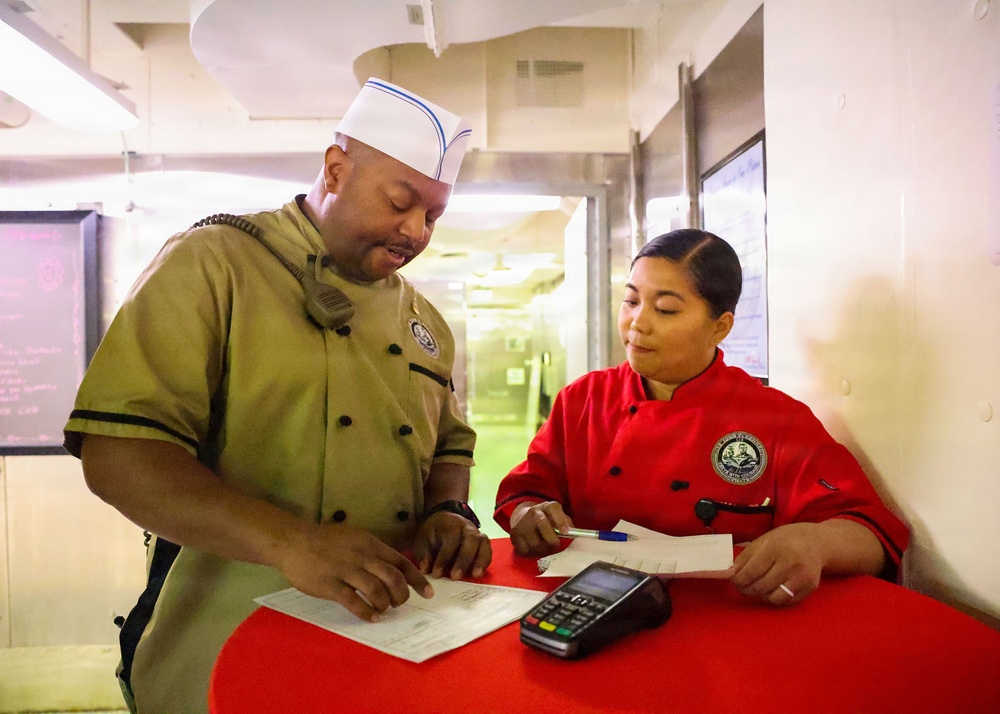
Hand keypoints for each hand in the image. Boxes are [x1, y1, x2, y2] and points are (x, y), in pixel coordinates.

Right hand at [278, 523, 431, 622]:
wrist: (293, 541)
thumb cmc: (324, 541)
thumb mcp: (354, 538)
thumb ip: (372, 552)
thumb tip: (392, 569)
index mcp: (370, 544)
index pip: (401, 563)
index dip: (417, 579)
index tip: (428, 593)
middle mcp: (362, 556)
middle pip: (393, 578)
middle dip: (402, 595)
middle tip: (399, 604)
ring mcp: (346, 571)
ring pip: (377, 591)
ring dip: (385, 604)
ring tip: (383, 610)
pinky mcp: (331, 585)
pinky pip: (354, 602)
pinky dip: (367, 612)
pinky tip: (372, 617)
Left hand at [412, 512, 491, 579]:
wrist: (441, 522)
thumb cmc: (431, 534)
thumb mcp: (422, 541)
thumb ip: (424, 555)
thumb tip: (426, 569)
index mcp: (450, 524)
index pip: (451, 539)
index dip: (444, 557)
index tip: (436, 574)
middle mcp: (467, 526)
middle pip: (471, 540)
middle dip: (464, 559)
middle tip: (455, 577)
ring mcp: (477, 533)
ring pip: (484, 543)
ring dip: (480, 560)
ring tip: (475, 575)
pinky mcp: (483, 543)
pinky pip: (488, 550)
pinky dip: (485, 562)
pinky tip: (479, 574)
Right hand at [509, 501, 573, 556]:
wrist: (522, 518)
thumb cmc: (546, 520)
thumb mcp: (556, 517)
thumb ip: (566, 523)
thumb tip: (573, 533)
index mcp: (546, 506)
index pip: (553, 508)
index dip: (560, 520)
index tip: (566, 532)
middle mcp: (533, 512)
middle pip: (542, 524)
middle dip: (551, 539)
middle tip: (555, 545)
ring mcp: (522, 523)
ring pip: (534, 542)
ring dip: (542, 548)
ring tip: (543, 545)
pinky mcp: (514, 534)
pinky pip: (525, 549)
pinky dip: (530, 552)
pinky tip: (532, 546)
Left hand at [729, 523, 824, 605]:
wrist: (817, 542)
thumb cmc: (786, 539)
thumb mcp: (763, 540)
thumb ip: (745, 557)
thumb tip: (730, 573)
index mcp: (776, 548)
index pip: (751, 572)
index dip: (738, 580)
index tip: (733, 581)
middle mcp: (790, 564)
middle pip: (760, 586)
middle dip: (746, 589)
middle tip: (741, 586)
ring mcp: (802, 578)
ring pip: (772, 598)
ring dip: (760, 595)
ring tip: (756, 587)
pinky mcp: (809, 588)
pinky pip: (785, 601)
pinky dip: (774, 598)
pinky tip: (771, 589)